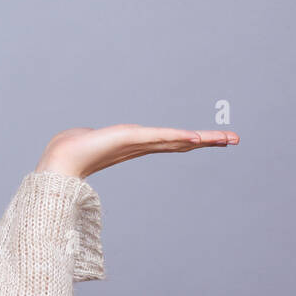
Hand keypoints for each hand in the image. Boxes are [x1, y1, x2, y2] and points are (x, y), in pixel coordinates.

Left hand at [35, 124, 239, 178]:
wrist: (60, 158)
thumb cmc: (72, 149)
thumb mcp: (93, 139)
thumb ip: (96, 140)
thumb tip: (86, 139)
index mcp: (138, 144)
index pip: (172, 141)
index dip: (194, 140)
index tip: (215, 140)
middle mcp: (142, 145)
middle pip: (182, 142)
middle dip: (209, 140)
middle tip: (235, 139)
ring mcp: (138, 144)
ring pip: (176, 140)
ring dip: (202, 139)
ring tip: (226, 138)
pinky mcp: (131, 140)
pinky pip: (159, 137)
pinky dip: (177, 137)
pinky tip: (194, 138)